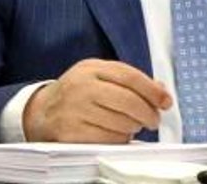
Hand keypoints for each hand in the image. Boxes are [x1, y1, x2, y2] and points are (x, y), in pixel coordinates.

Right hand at [23, 59, 171, 142]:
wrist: (41, 112)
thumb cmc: (77, 93)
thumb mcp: (99, 76)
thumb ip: (130, 81)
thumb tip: (162, 92)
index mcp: (92, 68)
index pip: (130, 76)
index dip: (152, 91)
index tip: (166, 102)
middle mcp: (82, 86)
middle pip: (128, 101)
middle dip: (148, 113)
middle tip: (154, 120)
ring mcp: (75, 110)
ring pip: (120, 123)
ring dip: (134, 127)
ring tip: (133, 126)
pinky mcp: (71, 132)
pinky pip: (108, 139)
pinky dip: (120, 139)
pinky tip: (118, 134)